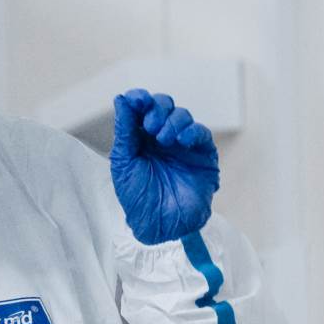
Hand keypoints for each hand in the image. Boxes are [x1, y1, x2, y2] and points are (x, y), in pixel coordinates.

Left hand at [110, 89, 219, 244]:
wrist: (160, 224)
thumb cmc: (138, 197)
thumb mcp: (123, 162)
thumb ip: (125, 130)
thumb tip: (121, 99)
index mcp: (140, 137)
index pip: (142, 107)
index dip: (140, 99)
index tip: (137, 100)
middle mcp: (161, 137)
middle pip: (164, 105)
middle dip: (157, 109)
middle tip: (151, 126)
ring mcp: (183, 145)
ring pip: (182, 116)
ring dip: (172, 122)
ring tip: (164, 140)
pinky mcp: (203, 155)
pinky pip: (201, 133)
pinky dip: (192, 131)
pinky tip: (182, 141)